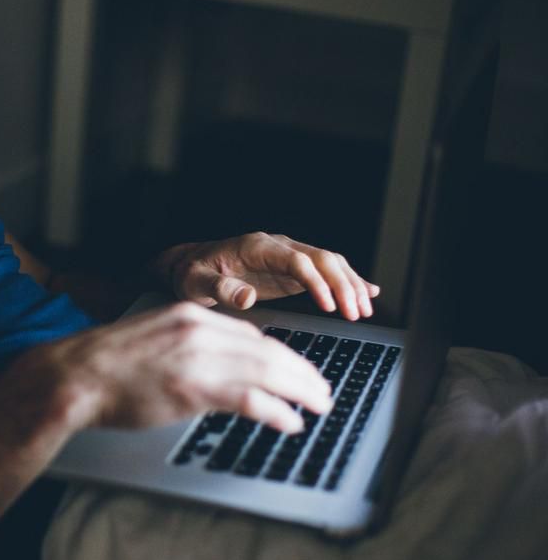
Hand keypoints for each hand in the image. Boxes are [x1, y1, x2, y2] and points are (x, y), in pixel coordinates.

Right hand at [7, 302, 331, 434]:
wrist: (74, 377)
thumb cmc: (106, 365)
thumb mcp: (152, 339)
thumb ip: (187, 345)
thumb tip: (216, 365)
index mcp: (190, 315)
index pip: (250, 334)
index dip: (280, 355)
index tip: (295, 370)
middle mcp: (200, 331)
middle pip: (269, 350)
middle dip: (302, 372)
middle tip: (323, 389)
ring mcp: (199, 360)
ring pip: (269, 371)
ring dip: (301, 390)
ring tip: (320, 404)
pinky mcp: (195, 390)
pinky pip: (252, 400)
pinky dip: (278, 412)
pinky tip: (291, 422)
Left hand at [154, 233, 379, 320]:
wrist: (190, 266)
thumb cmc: (192, 273)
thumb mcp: (196, 282)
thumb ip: (219, 289)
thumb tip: (246, 297)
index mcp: (256, 246)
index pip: (297, 260)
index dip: (316, 282)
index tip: (329, 306)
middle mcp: (277, 246)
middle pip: (321, 259)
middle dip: (343, 284)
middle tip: (357, 312)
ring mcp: (286, 257)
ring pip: (329, 264)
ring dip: (350, 285)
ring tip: (365, 309)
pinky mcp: (290, 271)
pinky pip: (325, 272)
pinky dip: (347, 281)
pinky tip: (368, 293)